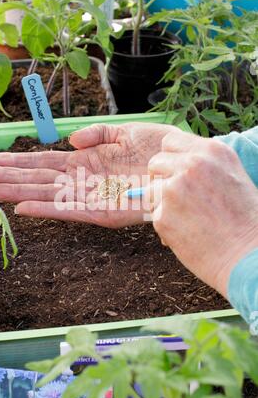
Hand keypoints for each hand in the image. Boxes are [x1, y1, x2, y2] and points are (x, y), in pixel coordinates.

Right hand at [0, 122, 176, 227]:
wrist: (186, 164)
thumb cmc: (159, 148)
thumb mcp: (125, 132)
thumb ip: (97, 134)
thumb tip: (70, 141)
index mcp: (86, 162)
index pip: (44, 162)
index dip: (17, 162)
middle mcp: (84, 181)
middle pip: (39, 179)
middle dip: (9, 177)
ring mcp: (92, 197)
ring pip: (48, 195)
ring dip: (19, 192)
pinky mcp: (104, 213)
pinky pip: (70, 210)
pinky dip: (47, 209)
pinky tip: (23, 207)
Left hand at [148, 130, 257, 297]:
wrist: (247, 255)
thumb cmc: (244, 219)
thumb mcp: (232, 176)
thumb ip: (204, 164)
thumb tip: (176, 162)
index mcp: (211, 151)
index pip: (171, 142)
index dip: (171, 159)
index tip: (177, 173)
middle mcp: (191, 165)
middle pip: (156, 162)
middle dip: (162, 178)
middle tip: (179, 198)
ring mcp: (174, 189)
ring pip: (151, 189)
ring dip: (162, 202)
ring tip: (188, 217)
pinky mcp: (163, 215)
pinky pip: (155, 214)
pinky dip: (166, 224)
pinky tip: (188, 233)